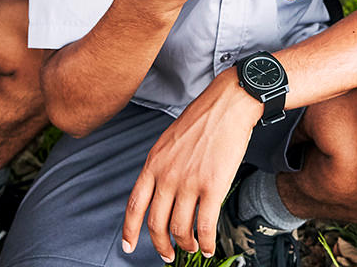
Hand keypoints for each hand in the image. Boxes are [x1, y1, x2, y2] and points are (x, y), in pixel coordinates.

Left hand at [121, 72, 262, 261]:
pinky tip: (208, 247)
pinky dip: (205, 243)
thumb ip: (161, 167)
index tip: (129, 246)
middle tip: (168, 254)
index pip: (134, 205)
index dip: (130, 230)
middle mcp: (167, 176)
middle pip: (156, 224)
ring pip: (180, 228)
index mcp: (153, 163)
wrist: (227, 105)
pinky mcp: (213, 187)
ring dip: (185, 245)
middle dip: (161, 245)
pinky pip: (204, 226)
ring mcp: (189, 182)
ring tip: (192, 248)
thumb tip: (160, 191)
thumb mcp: (168, 141)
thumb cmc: (202, 119)